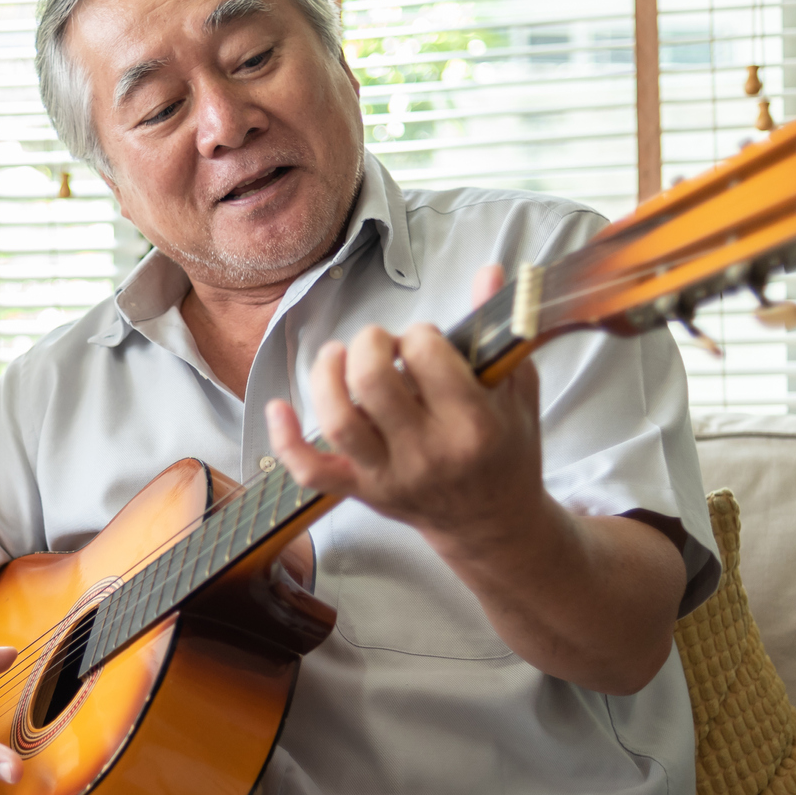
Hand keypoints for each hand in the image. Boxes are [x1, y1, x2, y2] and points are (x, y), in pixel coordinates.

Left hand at [266, 264, 542, 554]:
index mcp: (474, 425)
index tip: (424, 341)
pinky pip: (311, 471)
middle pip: (373, 382)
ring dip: (327, 375)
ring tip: (337, 355)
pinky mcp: (362, 491)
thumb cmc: (506, 450)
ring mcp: (390, 475)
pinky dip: (285, 440)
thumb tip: (490, 272)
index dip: (419, 334)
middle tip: (379, 343)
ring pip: (338, 420)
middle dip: (369, 344)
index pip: (427, 356)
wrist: (493, 523)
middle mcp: (429, 453)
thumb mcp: (518, 390)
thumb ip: (499, 332)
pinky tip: (277, 407)